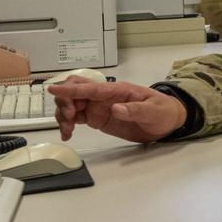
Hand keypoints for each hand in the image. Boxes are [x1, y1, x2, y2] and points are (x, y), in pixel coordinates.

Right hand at [48, 77, 186, 142]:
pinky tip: (67, 133)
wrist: (167, 121)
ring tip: (67, 130)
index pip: (89, 87)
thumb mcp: (153, 110)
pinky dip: (68, 124)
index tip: (54, 90)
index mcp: (116, 90)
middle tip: (68, 119)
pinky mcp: (98, 118)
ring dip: (63, 115)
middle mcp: (104, 97)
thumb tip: (116, 109)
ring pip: (72, 104)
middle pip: (75, 91)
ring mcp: (99, 107)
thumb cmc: (162, 111)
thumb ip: (135, 110)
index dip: (70, 89)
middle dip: (64, 101)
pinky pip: (77, 117)